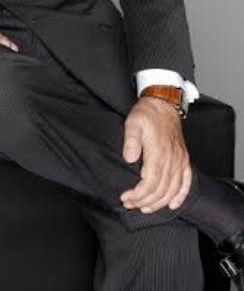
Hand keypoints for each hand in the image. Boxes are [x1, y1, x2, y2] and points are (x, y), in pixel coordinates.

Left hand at [120, 96, 191, 212]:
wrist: (164, 104)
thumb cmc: (147, 114)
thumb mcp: (133, 123)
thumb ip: (131, 141)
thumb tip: (129, 158)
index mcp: (159, 152)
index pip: (149, 183)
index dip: (137, 195)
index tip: (125, 197)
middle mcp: (172, 159)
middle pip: (160, 191)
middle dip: (144, 202)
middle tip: (130, 204)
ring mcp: (180, 160)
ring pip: (172, 190)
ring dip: (159, 203)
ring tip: (145, 208)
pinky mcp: (184, 159)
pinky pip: (186, 182)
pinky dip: (180, 196)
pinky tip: (173, 204)